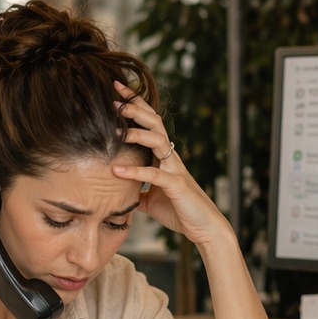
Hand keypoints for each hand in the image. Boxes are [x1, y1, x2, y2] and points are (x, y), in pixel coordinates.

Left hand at [108, 80, 232, 250]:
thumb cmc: (179, 211)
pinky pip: (154, 175)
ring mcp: (175, 169)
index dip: (135, 105)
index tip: (117, 90)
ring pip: (158, 141)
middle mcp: (170, 158)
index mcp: (163, 157)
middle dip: (135, 108)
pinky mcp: (176, 185)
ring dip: (137, 134)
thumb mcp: (150, 199)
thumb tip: (119, 192)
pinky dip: (135, 172)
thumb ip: (136, 191)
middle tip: (114, 98)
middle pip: (154, 124)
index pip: (148, 124)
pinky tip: (116, 170)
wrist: (203, 228)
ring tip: (116, 131)